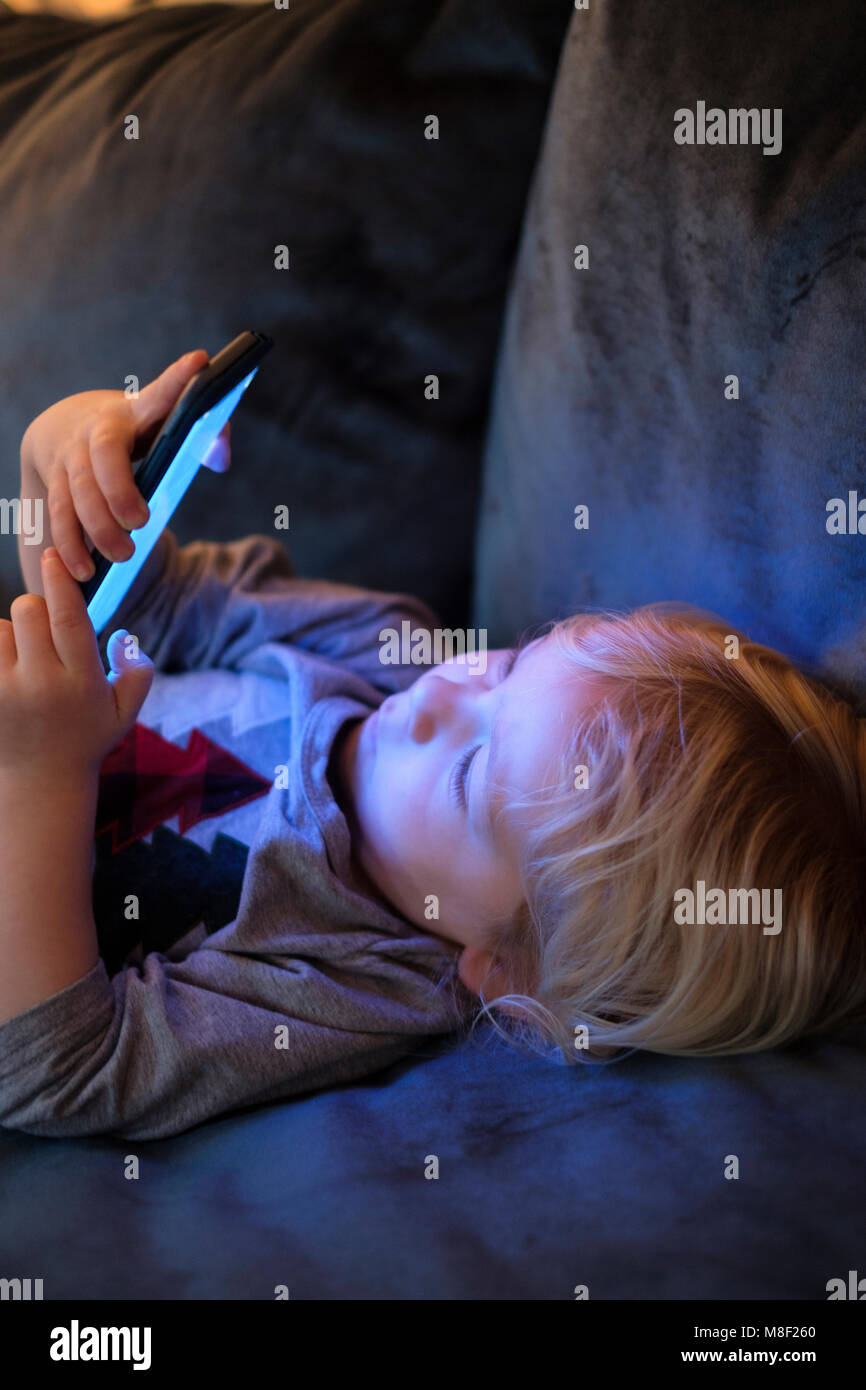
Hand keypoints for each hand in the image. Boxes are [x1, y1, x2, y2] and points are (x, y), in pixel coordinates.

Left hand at [0, 548, 153, 777]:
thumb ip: (138, 674)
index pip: (69, 618)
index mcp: (82, 681)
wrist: (41, 783)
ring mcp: (7, 691)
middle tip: (45, 631)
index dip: (60, 582)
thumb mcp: (125, 713)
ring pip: (1, 628)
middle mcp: (43, 684)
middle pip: (27, 610)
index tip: (53, 557)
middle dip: (36, 607)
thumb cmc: (86, 740)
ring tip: (27, 662)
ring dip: (13, 634)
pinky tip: (11, 669)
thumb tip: (125, 638)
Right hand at [20, 348, 230, 582]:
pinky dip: (68, 548)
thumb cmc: (133, 431)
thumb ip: (203, 436)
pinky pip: (56, 519)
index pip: (160, 393)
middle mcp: (96, 432)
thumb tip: (221, 458)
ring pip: (73, 496)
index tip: (199, 362)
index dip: (178, 380)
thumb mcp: (162, 426)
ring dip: (92, 531)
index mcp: (134, 412)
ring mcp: (70, 459)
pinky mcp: (53, 485)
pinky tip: (82, 572)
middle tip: (138, 526)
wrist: (64, 428)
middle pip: (102, 461)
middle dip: (116, 494)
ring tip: (116, 558)